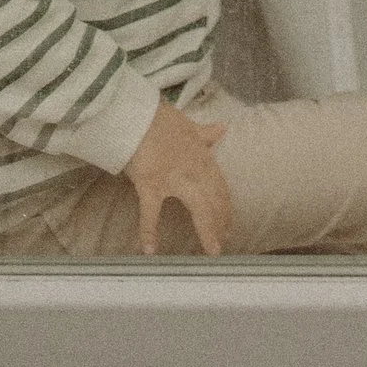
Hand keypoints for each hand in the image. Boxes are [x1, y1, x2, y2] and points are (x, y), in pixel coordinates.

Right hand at [124, 99, 231, 254]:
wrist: (137, 115)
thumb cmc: (160, 119)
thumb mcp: (188, 125)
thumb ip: (205, 133)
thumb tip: (222, 128)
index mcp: (203, 157)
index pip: (220, 186)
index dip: (225, 205)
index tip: (229, 222)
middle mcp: (194, 171)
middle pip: (215, 200)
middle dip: (222, 222)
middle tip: (225, 241)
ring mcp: (174, 179)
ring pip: (198, 208)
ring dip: (207, 230)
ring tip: (213, 250)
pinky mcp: (151, 185)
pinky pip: (150, 213)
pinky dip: (149, 232)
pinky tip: (150, 250)